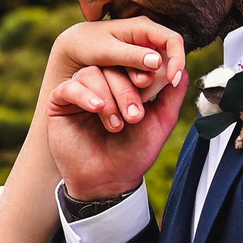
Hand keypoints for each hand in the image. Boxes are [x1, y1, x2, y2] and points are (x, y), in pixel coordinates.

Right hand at [39, 17, 190, 201]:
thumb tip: (182, 66)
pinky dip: (84, 95)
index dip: (141, 69)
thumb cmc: (134, 153)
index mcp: (124, 83)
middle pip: (112, 65)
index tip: (150, 89)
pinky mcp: (60, 103)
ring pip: (92, 74)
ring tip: (115, 125)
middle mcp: (102, 83)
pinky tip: (97, 109)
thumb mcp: (162, 121)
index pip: (131, 60)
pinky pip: (69, 87)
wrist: (109, 181)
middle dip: (126, 90)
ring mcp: (80, 92)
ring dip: (108, 96)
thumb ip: (173, 94)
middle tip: (134, 117)